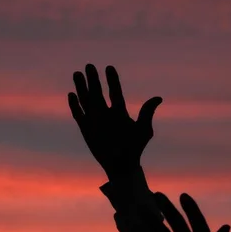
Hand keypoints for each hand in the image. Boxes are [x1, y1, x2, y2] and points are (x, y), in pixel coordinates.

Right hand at [68, 64, 162, 179]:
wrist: (121, 165)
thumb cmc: (135, 148)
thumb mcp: (144, 130)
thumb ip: (147, 112)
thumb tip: (158, 98)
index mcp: (119, 112)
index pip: (115, 91)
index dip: (112, 80)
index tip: (109, 68)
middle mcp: (106, 113)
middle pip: (98, 92)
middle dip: (93, 79)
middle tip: (89, 66)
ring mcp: (95, 120)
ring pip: (86, 100)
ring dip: (81, 88)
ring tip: (77, 73)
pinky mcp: (86, 129)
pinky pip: (79, 115)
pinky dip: (75, 105)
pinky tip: (72, 94)